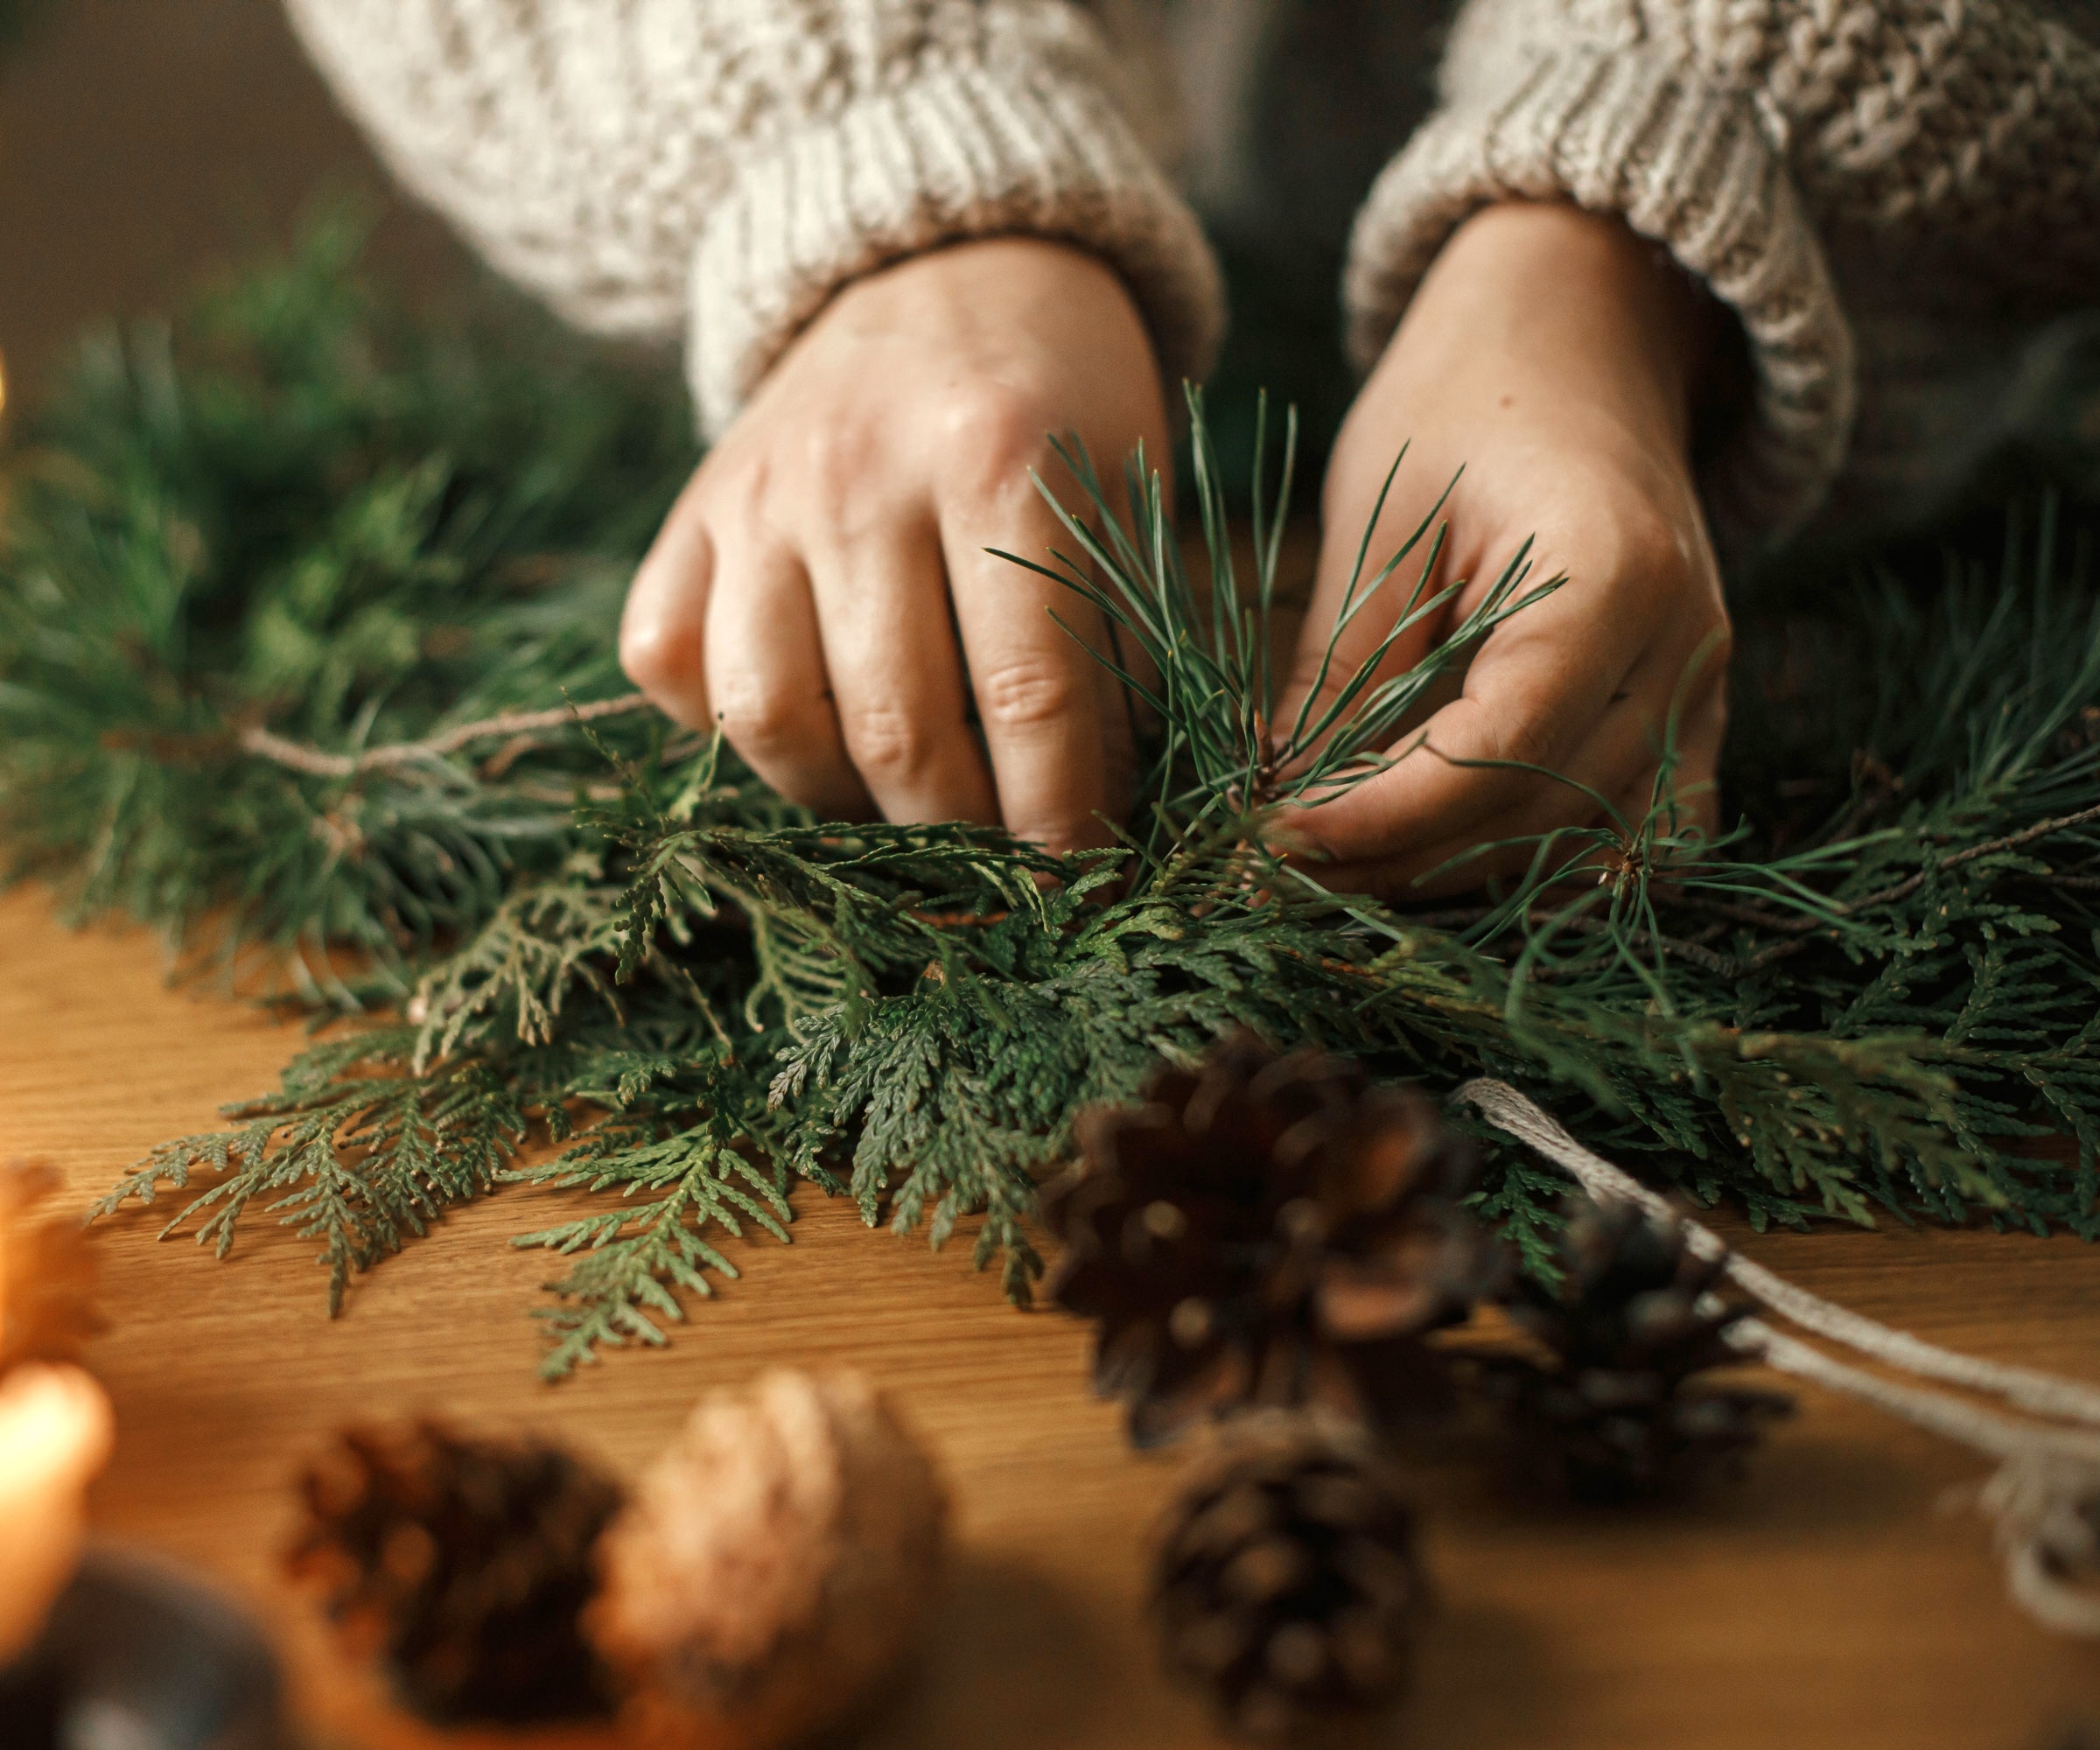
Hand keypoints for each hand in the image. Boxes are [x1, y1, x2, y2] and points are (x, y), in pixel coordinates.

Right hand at [618, 238, 1167, 853]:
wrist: (941, 266)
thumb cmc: (1062, 401)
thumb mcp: (1125, 495)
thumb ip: (1116, 645)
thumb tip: (1098, 817)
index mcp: (997, 457)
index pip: (1029, 694)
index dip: (1060, 814)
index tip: (1087, 877)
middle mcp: (856, 473)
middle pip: (893, 728)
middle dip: (958, 831)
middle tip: (1001, 855)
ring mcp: (755, 493)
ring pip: (764, 715)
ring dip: (838, 800)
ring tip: (902, 804)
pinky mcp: (689, 511)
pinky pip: (664, 662)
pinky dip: (721, 729)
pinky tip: (804, 726)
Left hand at [1279, 202, 1730, 897]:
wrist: (1582, 332)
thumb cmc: (1465, 399)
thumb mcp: (1379, 510)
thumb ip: (1339, 663)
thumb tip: (1280, 795)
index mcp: (1612, 571)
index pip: (1499, 749)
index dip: (1382, 817)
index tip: (1276, 836)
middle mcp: (1686, 643)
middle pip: (1544, 812)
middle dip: (1403, 860)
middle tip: (1281, 869)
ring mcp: (1706, 685)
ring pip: (1596, 849)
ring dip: (1466, 878)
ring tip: (1344, 873)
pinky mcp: (1694, 712)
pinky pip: (1639, 836)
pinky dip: (1543, 865)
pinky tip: (1440, 863)